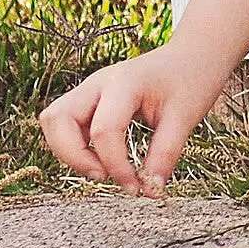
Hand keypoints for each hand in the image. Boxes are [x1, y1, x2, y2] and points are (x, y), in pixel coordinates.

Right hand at [39, 43, 225, 194]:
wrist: (194, 56)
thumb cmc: (192, 80)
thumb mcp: (185, 118)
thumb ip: (165, 155)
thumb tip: (151, 191)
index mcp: (125, 82)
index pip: (104, 130)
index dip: (115, 165)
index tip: (135, 187)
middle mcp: (98, 82)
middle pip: (58, 119)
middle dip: (74, 156)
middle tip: (104, 176)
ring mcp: (90, 88)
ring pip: (54, 120)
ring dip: (68, 151)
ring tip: (101, 167)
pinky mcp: (89, 98)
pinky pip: (64, 123)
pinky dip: (73, 145)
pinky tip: (101, 157)